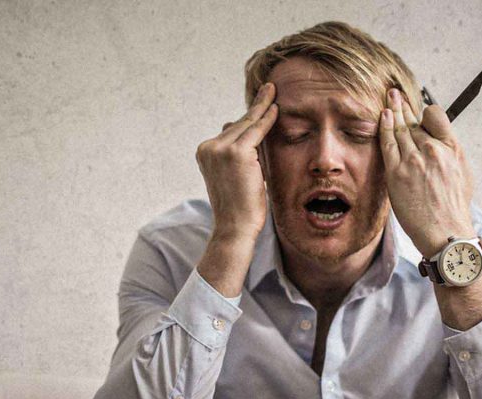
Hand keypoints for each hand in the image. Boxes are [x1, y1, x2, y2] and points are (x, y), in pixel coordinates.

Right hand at [195, 82, 277, 242]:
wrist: (235, 227)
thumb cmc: (240, 207)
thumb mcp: (236, 175)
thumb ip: (240, 154)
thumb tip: (245, 130)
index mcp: (205, 153)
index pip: (230, 131)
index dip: (247, 118)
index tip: (258, 103)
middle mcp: (209, 148)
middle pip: (238, 124)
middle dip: (255, 109)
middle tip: (268, 89)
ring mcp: (220, 149)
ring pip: (246, 125)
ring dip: (262, 108)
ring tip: (272, 91)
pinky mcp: (236, 153)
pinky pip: (256, 131)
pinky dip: (267, 120)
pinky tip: (276, 108)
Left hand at [379, 89, 475, 255]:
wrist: (446, 231)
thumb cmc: (454, 207)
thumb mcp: (462, 173)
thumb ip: (450, 153)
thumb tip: (441, 141)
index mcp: (451, 148)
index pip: (435, 116)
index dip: (425, 112)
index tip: (419, 109)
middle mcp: (433, 150)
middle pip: (414, 121)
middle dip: (403, 105)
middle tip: (395, 92)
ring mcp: (414, 160)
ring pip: (400, 128)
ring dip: (392, 111)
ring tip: (388, 99)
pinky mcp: (397, 173)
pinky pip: (388, 144)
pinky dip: (384, 127)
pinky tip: (382, 116)